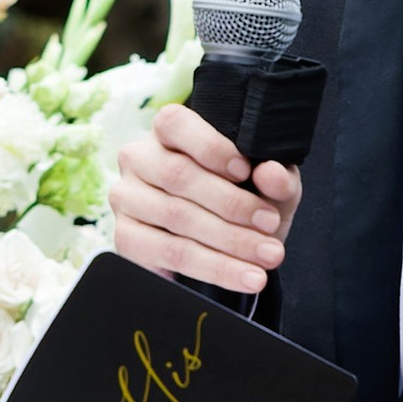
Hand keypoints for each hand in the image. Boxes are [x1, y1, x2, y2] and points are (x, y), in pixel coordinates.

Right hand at [112, 103, 298, 297]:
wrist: (227, 242)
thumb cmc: (244, 198)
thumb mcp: (268, 185)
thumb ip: (277, 177)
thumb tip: (272, 174)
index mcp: (168, 131)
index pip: (176, 124)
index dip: (210, 147)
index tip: (246, 171)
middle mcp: (139, 158)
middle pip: (179, 176)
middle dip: (232, 204)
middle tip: (271, 226)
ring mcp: (127, 198)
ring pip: (176, 218)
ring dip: (228, 242)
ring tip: (266, 258)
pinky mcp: (126, 237)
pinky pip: (167, 254)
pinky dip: (211, 267)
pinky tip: (241, 277)